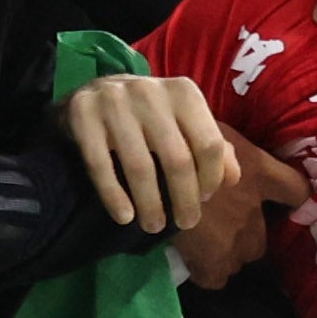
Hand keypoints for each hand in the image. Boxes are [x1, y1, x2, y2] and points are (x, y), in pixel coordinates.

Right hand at [65, 73, 236, 234]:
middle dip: (184, 200)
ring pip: (140, 167)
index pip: (209, 144)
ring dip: (150, 204)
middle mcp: (150, 91)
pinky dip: (114, 196)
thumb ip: (211, 147)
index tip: (204, 198)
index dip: (210, 178)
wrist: (95, 92)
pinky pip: (100, 165)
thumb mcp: (184, 122)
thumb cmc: (149, 114)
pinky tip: (124, 217)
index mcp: (183, 92)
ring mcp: (114, 102)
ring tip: (154, 226)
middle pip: (177, 159)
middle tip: (185, 223)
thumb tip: (233, 179)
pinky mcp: (83, 114)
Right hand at [177, 142, 308, 290]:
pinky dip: (206, 273)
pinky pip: (215, 278)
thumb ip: (225, 150)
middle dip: (247, 236)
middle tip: (221, 228)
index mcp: (258, 172)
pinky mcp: (212, 259)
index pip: (297, 190)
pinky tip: (192, 261)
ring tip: (205, 244)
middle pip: (264, 237)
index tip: (284, 206)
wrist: (150, 167)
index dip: (296, 200)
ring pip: (242, 257)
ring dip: (229, 254)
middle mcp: (254, 208)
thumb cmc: (176, 138)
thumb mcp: (208, 132)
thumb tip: (225, 157)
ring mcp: (236, 236)